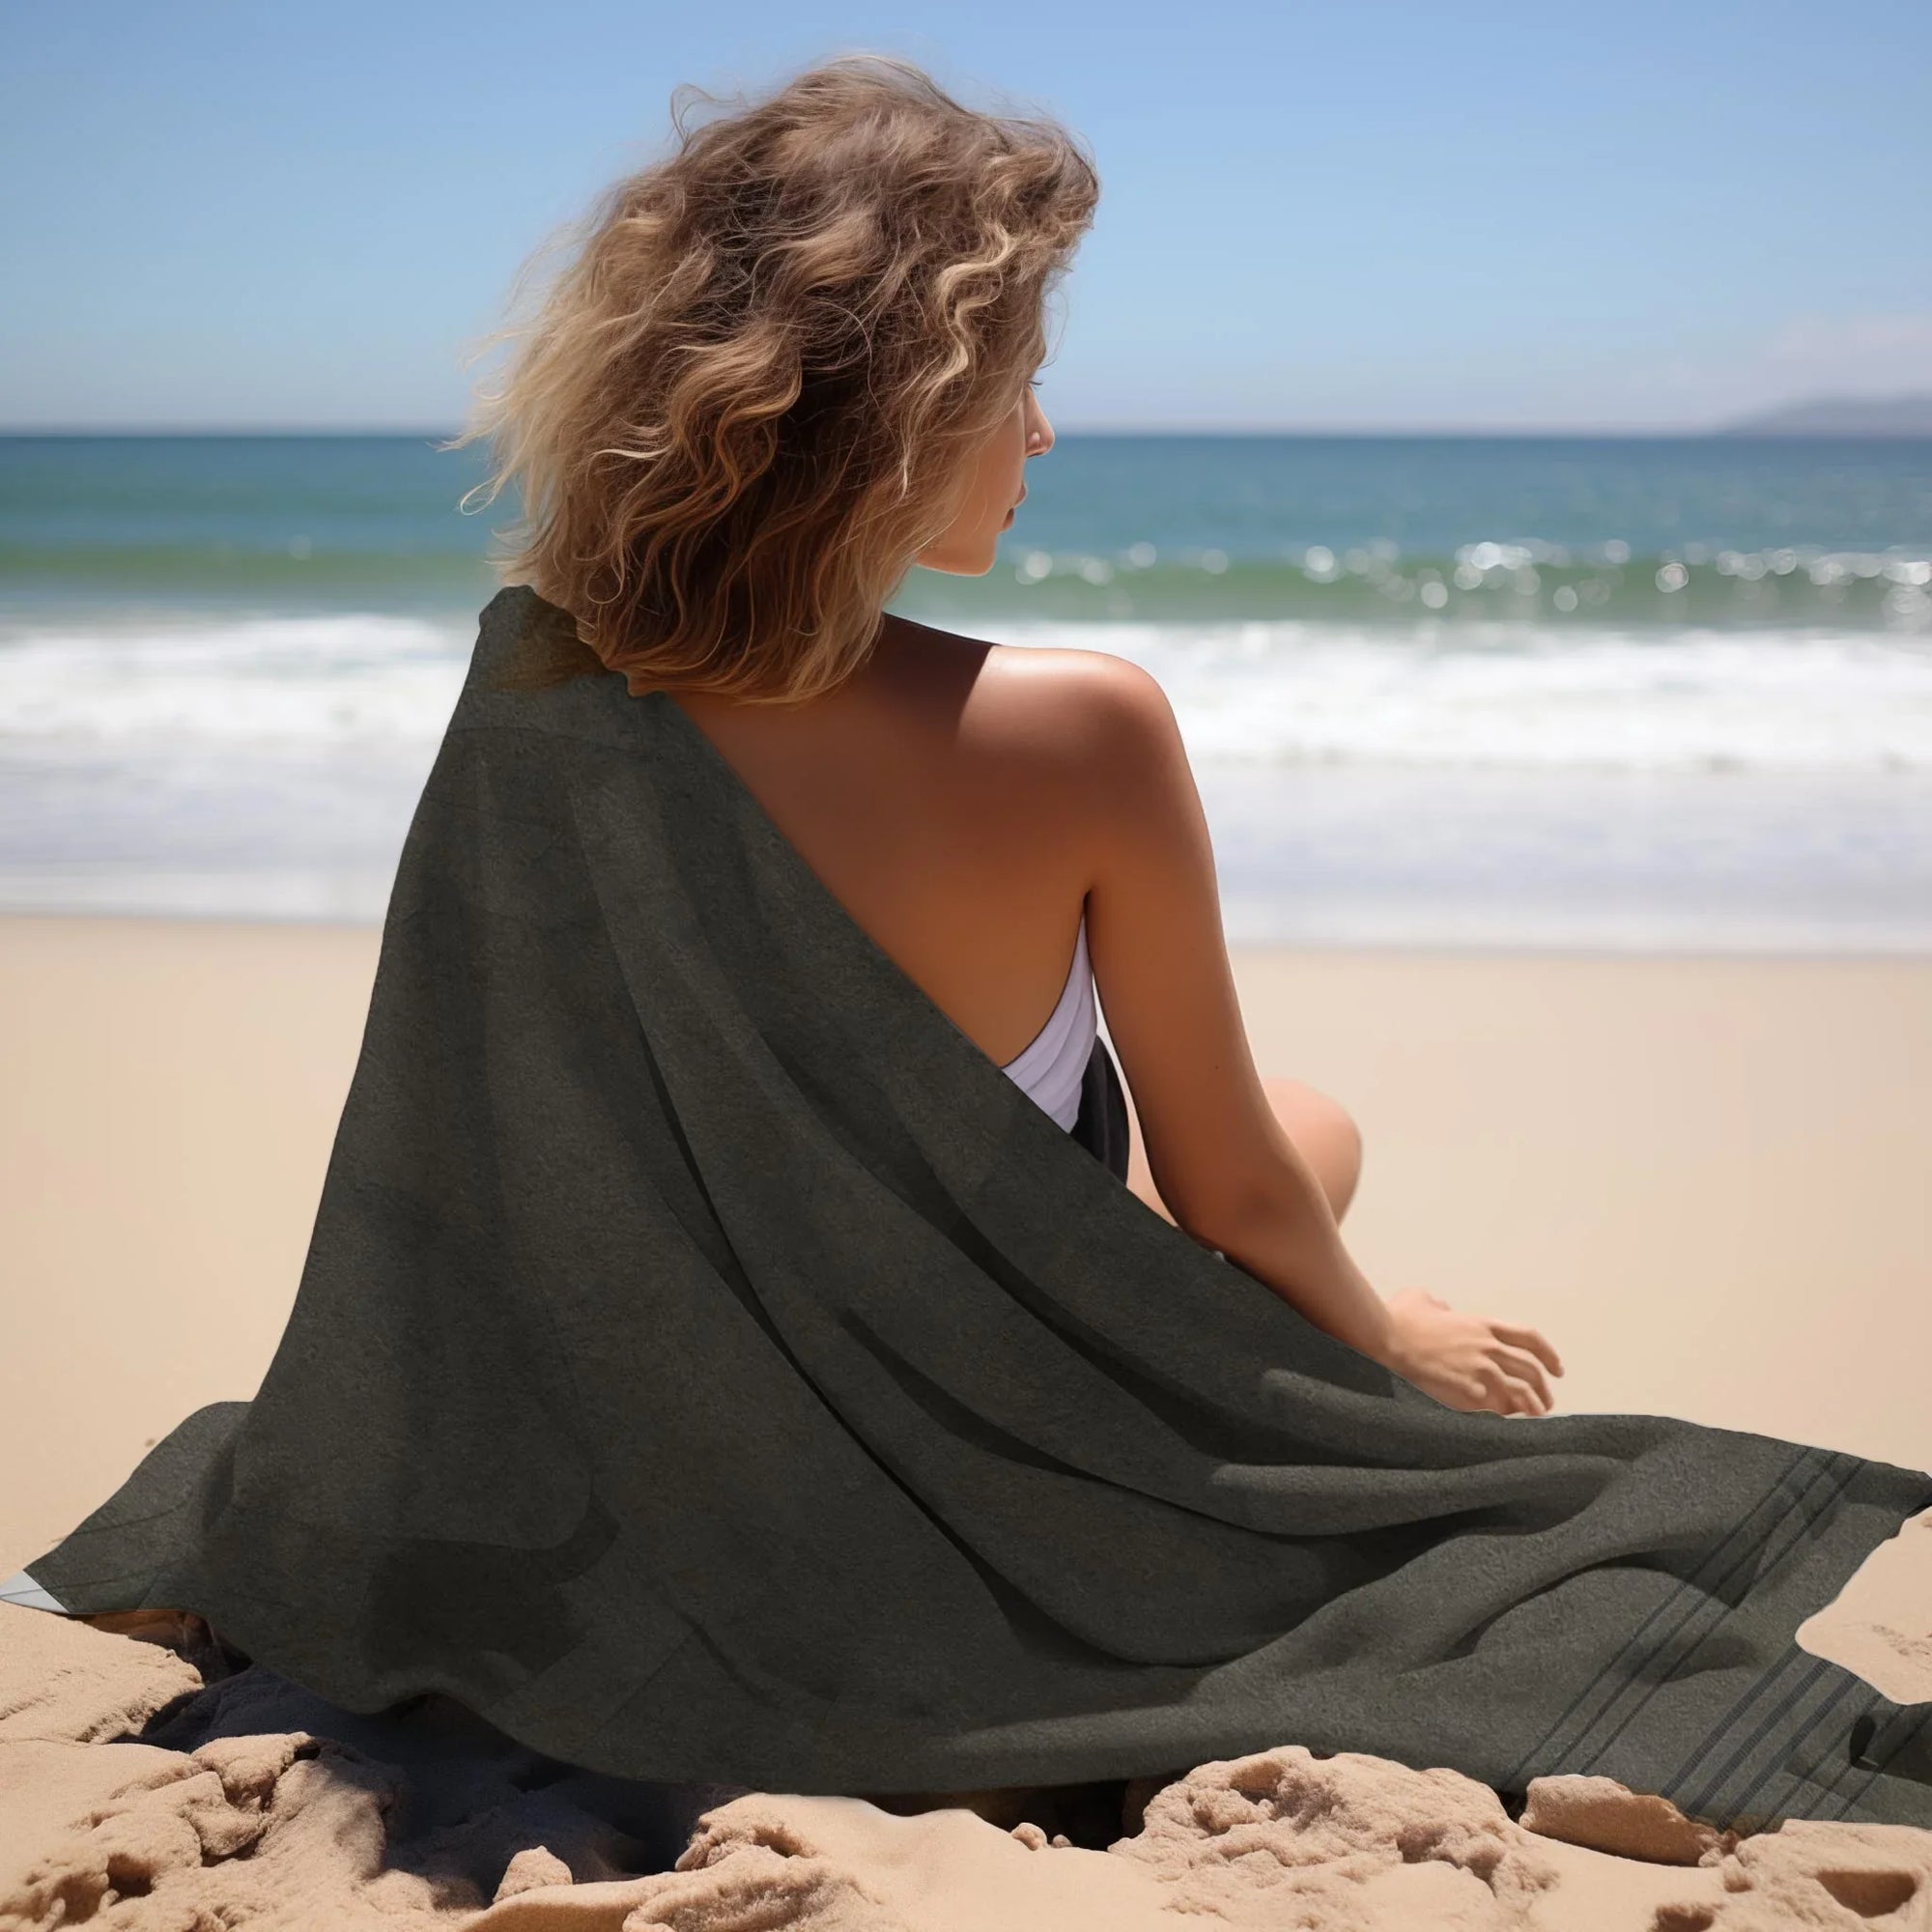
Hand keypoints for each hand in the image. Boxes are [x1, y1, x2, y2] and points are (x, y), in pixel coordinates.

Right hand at [1380, 1288, 1563, 1416]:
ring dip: (1533, 1406)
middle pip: (1530, 1368)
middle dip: (1544, 1387)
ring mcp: (1478, 1369)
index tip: (1556, 1368)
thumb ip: (1439, 1304)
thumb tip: (1441, 1308)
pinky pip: (1494, 1408)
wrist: (1387, 1340)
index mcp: (1481, 1325)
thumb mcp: (1421, 1299)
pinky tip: (1504, 1426)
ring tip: (1536, 1417)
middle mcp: (1486, 1347)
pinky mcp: (1466, 1390)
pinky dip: (1503, 1418)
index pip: (1529, 1338)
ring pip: (1520, 1391)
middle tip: (1547, 1401)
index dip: (1548, 1354)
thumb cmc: (1400, 1318)